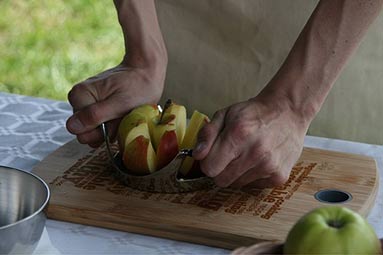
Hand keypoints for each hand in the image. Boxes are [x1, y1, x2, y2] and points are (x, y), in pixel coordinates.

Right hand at [66, 62, 164, 146]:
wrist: (147, 72)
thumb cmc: (137, 86)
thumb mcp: (120, 104)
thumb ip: (95, 116)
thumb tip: (72, 126)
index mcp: (79, 95)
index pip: (79, 130)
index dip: (99, 130)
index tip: (114, 118)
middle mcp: (78, 100)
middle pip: (85, 132)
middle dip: (106, 130)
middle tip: (121, 116)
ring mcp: (87, 104)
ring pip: (94, 131)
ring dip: (111, 128)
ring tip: (123, 114)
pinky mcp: (96, 107)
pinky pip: (101, 126)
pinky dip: (113, 124)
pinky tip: (122, 114)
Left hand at [193, 94, 309, 188]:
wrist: (288, 112)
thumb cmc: (254, 113)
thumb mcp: (225, 114)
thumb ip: (207, 134)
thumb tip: (197, 155)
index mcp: (238, 135)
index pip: (209, 168)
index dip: (208, 162)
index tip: (213, 155)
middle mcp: (255, 153)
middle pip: (221, 180)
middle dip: (220, 169)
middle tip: (229, 155)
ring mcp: (269, 167)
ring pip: (236, 184)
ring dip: (236, 173)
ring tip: (246, 155)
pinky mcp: (279, 177)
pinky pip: (253, 186)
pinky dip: (252, 176)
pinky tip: (259, 160)